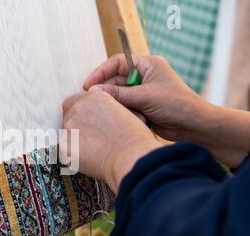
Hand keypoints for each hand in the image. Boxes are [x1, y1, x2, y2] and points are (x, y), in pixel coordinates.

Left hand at [62, 87, 161, 192]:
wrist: (131, 157)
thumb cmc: (135, 138)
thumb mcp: (125, 112)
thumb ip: (108, 109)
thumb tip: (101, 116)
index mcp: (95, 96)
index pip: (78, 100)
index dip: (84, 112)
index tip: (90, 122)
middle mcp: (79, 108)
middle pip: (69, 113)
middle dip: (77, 123)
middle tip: (90, 136)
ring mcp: (69, 126)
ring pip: (66, 131)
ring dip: (75, 138)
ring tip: (93, 150)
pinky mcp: (64, 145)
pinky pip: (65, 149)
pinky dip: (73, 154)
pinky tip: (88, 159)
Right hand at [84, 54, 249, 167]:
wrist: (194, 127)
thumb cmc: (177, 105)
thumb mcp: (144, 96)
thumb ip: (118, 93)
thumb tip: (93, 92)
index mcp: (147, 65)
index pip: (117, 63)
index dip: (101, 72)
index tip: (88, 84)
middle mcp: (144, 76)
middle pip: (115, 80)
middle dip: (107, 92)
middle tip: (94, 101)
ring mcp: (142, 92)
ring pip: (118, 96)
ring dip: (118, 105)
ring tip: (115, 113)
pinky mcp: (142, 107)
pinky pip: (125, 107)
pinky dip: (124, 113)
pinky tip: (127, 119)